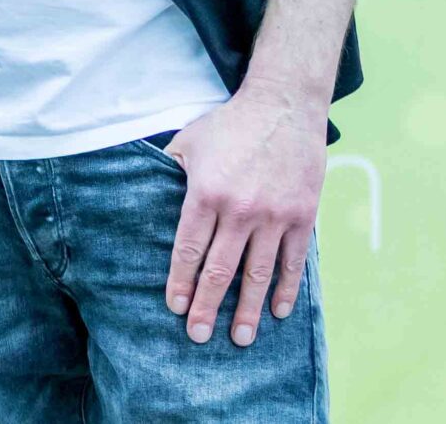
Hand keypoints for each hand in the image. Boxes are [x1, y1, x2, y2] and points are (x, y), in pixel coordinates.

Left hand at [161, 88, 327, 346]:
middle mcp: (240, 209)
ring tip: (241, 339)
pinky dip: (286, 289)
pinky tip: (278, 311)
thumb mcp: (189, 140)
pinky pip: (293, 261)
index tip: (174, 308)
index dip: (180, 281)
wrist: (285, 105)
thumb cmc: (231, 124)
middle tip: (198, 337)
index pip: (188, 248)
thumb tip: (143, 190)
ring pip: (258, 274)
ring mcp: (275, 216)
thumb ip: (170, 170)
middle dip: (207, 307)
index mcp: (206, 193)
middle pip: (220, 270)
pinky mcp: (303, 216)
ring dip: (249, 310)